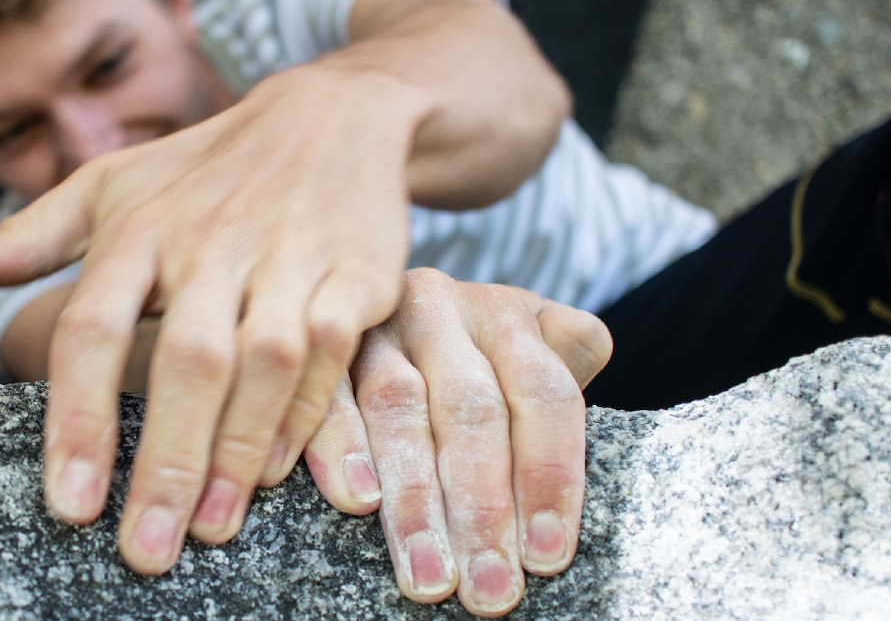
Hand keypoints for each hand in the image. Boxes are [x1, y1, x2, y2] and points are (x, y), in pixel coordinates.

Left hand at [0, 63, 428, 573]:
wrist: (328, 115)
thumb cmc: (202, 167)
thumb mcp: (108, 186)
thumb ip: (28, 238)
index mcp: (137, 227)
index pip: (93, 328)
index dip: (78, 420)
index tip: (70, 504)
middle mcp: (210, 241)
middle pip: (185, 359)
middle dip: (165, 461)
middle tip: (145, 550)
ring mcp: (287, 254)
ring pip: (263, 362)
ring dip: (236, 451)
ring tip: (207, 528)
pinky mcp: (353, 270)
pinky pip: (328, 353)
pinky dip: (302, 417)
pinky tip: (271, 472)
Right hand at [303, 269, 610, 616]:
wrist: (364, 302)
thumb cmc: (468, 361)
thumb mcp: (527, 355)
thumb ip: (565, 389)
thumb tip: (572, 483)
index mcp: (508, 313)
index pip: (545, 394)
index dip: (550, 477)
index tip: (546, 556)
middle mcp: (443, 307)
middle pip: (472, 408)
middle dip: (483, 509)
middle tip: (488, 590)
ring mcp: (376, 323)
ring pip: (399, 407)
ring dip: (415, 501)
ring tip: (429, 576)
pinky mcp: (318, 346)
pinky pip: (327, 397)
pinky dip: (342, 449)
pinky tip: (359, 502)